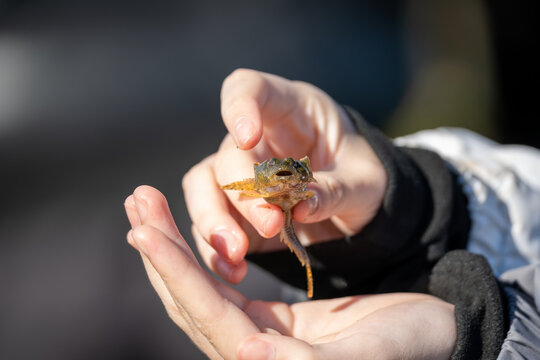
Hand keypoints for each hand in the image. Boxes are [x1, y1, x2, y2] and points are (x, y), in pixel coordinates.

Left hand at [124, 186, 455, 359]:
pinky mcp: (267, 324)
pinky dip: (197, 257)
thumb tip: (247, 351)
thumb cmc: (411, 347)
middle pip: (189, 300)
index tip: (143, 228)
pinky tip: (182, 234)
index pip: (205, 312)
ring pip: (198, 291)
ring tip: (146, 205)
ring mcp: (254, 338)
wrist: (432, 339)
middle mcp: (249, 355)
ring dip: (172, 247)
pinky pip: (219, 288)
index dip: (175, 270)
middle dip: (161, 250)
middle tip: (137, 199)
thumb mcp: (364, 354)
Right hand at [182, 69, 386, 281]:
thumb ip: (337, 189)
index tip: (246, 138)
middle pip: (226, 155)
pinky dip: (216, 250)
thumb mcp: (366, 182)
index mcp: (290, 111)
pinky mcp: (235, 212)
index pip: (249, 89)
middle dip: (241, 192)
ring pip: (203, 189)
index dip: (239, 107)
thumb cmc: (363, 177)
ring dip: (213, 222)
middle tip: (270, 224)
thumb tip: (303, 206)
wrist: (356, 207)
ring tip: (237, 256)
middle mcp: (256, 141)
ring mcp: (240, 176)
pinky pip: (210, 225)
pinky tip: (235, 271)